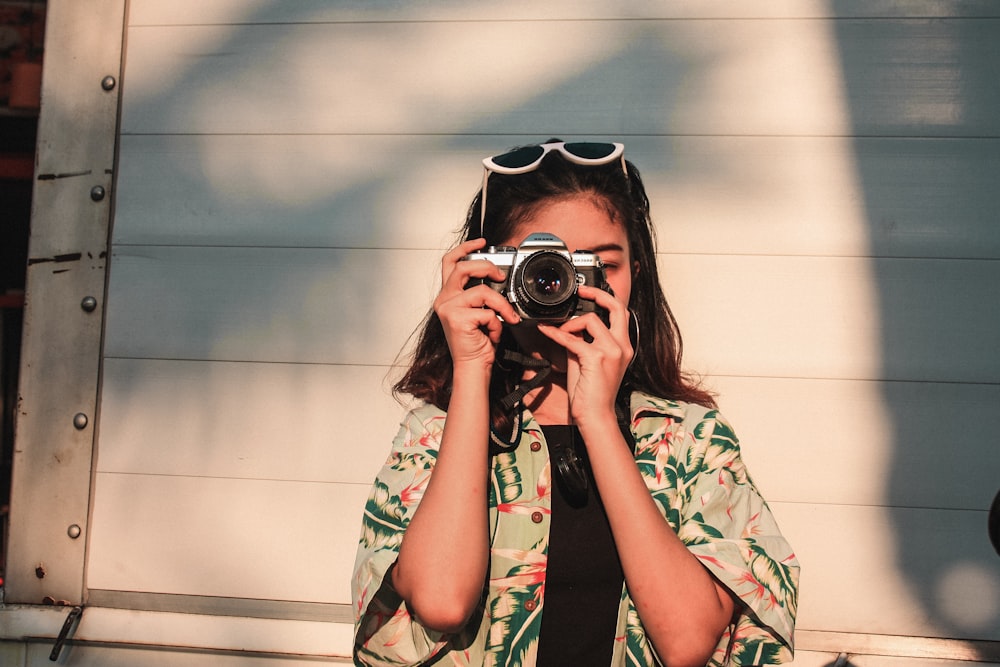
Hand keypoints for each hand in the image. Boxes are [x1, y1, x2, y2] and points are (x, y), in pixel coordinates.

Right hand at [434, 238, 520, 368]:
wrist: (473, 367)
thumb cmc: (477, 342)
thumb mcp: (480, 312)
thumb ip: (482, 295)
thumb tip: (499, 279)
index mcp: (448, 296)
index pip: (450, 262)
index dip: (465, 248)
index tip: (481, 242)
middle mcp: (444, 300)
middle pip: (464, 268)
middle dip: (487, 267)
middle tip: (501, 277)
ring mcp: (448, 309)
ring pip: (482, 291)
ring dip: (501, 305)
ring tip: (507, 317)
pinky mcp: (457, 319)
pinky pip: (488, 311)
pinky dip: (497, 323)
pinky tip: (493, 333)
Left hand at [537, 286, 632, 425]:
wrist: (595, 416)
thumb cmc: (592, 393)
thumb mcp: (588, 361)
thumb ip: (583, 342)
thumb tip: (569, 328)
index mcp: (623, 346)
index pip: (621, 313)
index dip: (605, 298)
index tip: (588, 293)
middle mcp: (622, 346)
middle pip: (617, 307)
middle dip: (597, 294)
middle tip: (581, 291)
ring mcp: (611, 351)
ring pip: (591, 320)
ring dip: (572, 323)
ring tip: (562, 332)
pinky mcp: (596, 358)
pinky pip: (572, 338)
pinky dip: (556, 334)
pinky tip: (546, 332)